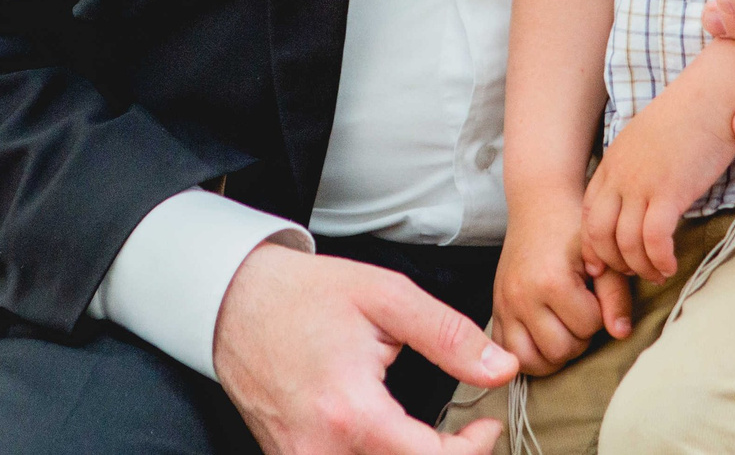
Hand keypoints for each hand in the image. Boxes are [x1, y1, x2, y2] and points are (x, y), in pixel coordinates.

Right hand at [215, 243, 516, 454]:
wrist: (233, 302)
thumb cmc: (304, 296)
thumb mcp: (387, 298)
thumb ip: (449, 337)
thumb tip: (500, 368)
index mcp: (352, 413)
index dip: (472, 450)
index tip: (485, 425)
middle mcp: (321, 451)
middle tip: (463, 431)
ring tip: (429, 437)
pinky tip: (391, 438)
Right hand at [492, 196, 633, 375]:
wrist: (539, 205)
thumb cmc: (573, 227)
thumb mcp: (600, 256)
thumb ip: (615, 296)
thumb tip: (621, 334)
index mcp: (550, 281)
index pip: (588, 327)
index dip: (600, 313)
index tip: (594, 292)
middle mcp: (521, 297)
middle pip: (560, 350)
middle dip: (579, 335)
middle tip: (581, 310)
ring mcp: (504, 305)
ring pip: (531, 361)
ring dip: (553, 351)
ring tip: (564, 326)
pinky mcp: (495, 310)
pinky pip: (507, 351)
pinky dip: (526, 353)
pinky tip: (543, 336)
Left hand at [581, 77, 734, 281]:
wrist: (714, 96)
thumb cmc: (690, 116)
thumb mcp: (647, 139)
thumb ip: (636, 167)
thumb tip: (641, 197)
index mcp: (613, 162)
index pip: (589, 214)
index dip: (593, 245)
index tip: (604, 265)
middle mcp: (620, 175)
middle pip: (599, 234)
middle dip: (613, 263)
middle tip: (634, 274)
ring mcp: (642, 184)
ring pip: (625, 243)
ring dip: (641, 267)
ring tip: (658, 274)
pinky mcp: (669, 192)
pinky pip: (654, 240)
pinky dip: (660, 259)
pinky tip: (671, 265)